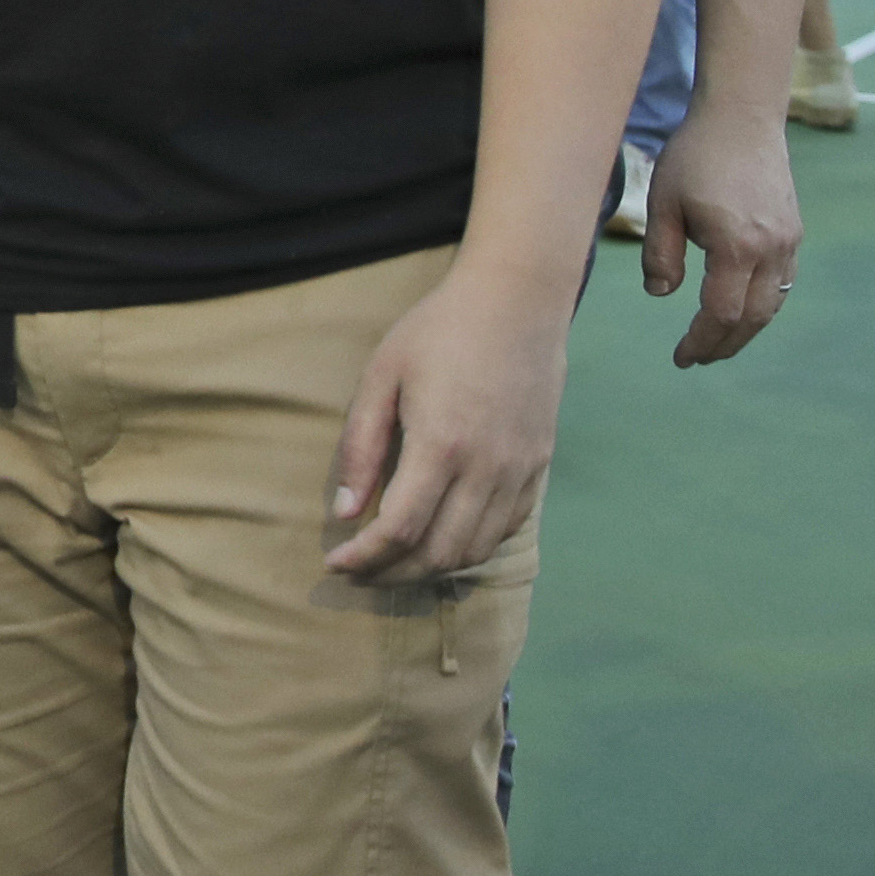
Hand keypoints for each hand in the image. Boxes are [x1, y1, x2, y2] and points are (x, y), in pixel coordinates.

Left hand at [325, 266, 564, 583]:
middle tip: (359, 571)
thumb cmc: (437, 331)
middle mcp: (487, 467)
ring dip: (432, 569)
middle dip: (393, 574)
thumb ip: (360, 448)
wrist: (516, 301)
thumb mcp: (381, 378)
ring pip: (477, 549)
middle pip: (440, 553)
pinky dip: (471, 546)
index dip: (364, 558)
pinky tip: (441, 537)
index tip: (334, 563)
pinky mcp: (540, 465)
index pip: (400, 530)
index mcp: (441, 444)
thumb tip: (345, 513)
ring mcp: (520, 470)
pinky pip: (507, 528)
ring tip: (394, 563)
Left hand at [638, 117, 800, 367]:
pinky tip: (738, 309)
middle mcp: (771, 250)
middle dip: (724, 345)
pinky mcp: (793, 231)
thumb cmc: (694, 156)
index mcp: (737, 247)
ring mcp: (789, 241)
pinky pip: (781, 283)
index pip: (722, 313)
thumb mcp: (663, 204)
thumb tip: (660, 295)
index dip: (701, 341)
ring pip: (773, 304)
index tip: (681, 358)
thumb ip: (659, 254)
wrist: (742, 118)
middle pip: (753, 318)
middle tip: (695, 359)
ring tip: (715, 343)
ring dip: (745, 329)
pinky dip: (761, 304)